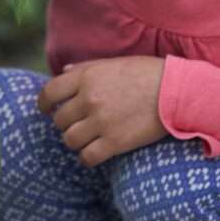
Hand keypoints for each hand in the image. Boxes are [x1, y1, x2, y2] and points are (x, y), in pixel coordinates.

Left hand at [38, 57, 168, 167]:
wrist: (175, 91)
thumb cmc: (147, 73)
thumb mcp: (114, 63)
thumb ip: (86, 68)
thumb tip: (63, 71)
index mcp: (87, 76)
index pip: (50, 92)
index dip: (43, 104)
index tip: (45, 110)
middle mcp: (89, 99)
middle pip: (59, 119)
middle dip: (66, 123)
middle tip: (78, 124)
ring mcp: (100, 122)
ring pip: (69, 140)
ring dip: (76, 141)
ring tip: (88, 138)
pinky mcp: (114, 142)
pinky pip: (87, 157)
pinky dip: (87, 157)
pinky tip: (95, 152)